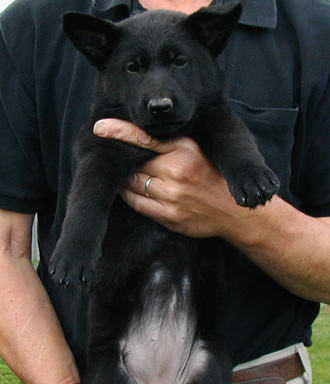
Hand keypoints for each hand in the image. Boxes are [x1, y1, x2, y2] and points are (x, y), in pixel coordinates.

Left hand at [94, 119, 246, 238]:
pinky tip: (131, 192)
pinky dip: (130, 197)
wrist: (236, 211)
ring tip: (127, 175)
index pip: (146, 138)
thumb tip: (141, 140)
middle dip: (125, 161)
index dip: (120, 132)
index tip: (100, 127)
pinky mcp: (170, 217)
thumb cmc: (216, 177)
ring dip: (125, 180)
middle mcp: (177, 171)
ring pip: (133, 185)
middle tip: (117, 158)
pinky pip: (139, 205)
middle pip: (135, 164)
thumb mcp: (199, 151)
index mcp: (186, 150)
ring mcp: (173, 196)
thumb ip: (172, 145)